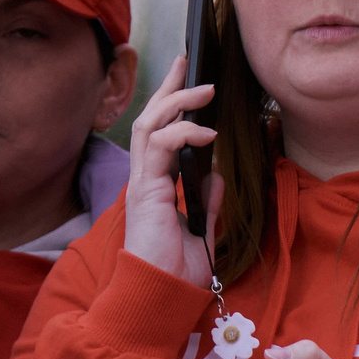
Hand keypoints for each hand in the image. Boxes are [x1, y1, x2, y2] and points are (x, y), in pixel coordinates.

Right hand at [124, 54, 219, 285]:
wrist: (162, 297)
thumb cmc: (176, 273)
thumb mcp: (202, 233)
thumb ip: (206, 204)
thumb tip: (215, 177)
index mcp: (158, 186)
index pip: (162, 134)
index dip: (174, 106)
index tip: (191, 81)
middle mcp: (146, 179)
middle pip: (151, 120)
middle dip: (169, 88)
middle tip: (187, 61)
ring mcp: (143, 183)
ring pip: (151, 125)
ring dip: (177, 102)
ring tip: (204, 89)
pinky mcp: (146, 190)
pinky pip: (161, 146)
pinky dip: (183, 132)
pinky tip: (206, 132)